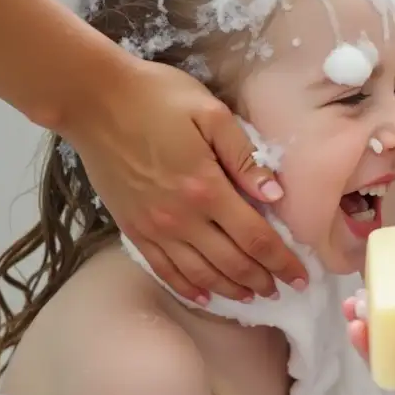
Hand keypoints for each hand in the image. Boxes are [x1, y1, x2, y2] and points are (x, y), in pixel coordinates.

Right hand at [63, 58, 308, 302]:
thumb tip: (276, 195)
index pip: (256, 238)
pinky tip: (204, 296)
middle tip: (282, 290)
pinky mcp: (132, 228)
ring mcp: (153, 227)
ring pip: (200, 273)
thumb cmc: (157, 98)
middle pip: (232, 262)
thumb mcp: (211, 114)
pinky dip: (187, 287)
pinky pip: (164, 268)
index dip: (282, 261)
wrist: (93, 100)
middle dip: (262, 280)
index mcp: (208, 188)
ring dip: (229, 289)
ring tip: (251, 296)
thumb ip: (245, 157)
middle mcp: (182, 217)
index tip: (301, 276)